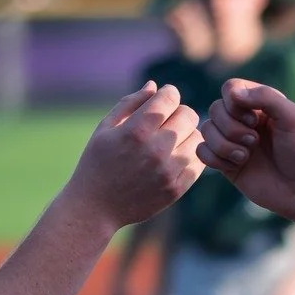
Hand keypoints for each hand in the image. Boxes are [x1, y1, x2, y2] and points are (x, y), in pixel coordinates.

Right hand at [68, 83, 202, 230]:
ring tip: (171, 139)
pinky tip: (175, 156)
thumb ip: (130, 104)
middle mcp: (156, 150)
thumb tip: (154, 86)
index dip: (167, 95)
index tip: (160, 102)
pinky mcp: (176, 189)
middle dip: (178, 113)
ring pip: (197, 137)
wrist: (96, 208)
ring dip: (186, 134)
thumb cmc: (97, 163)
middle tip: (167, 121)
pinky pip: (198, 162)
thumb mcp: (105, 129)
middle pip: (189, 114)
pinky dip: (189, 155)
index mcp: (136, 130)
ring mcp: (168, 171)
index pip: (171, 97)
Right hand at [202, 79, 294, 225]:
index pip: (230, 88)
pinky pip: (202, 153)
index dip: (234, 102)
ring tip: (247, 157)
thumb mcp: (293, 117)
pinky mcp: (225, 164)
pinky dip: (215, 159)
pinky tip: (236, 166)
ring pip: (206, 130)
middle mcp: (243, 120)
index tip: (255, 119)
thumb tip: (232, 93)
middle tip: (254, 141)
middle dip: (231, 127)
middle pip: (215, 109)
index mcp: (259, 104)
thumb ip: (266, 97)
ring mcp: (233, 142)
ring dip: (224, 145)